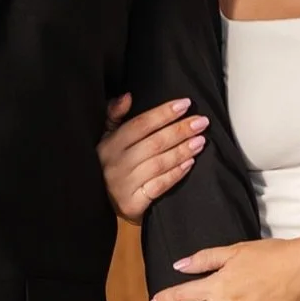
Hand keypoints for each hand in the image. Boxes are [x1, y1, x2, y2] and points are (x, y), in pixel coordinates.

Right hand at [97, 93, 208, 223]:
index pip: (140, 124)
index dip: (163, 113)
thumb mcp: (105, 138)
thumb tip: (127, 96)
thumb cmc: (106, 164)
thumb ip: (114, 115)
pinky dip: (176, 174)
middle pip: (154, 143)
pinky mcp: (132, 204)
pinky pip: (159, 186)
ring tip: (201, 141)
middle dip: (180, 130)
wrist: (97, 203)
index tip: (185, 104)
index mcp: (110, 144)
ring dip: (182, 151)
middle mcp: (117, 163)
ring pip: (159, 164)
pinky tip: (190, 164)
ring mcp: (124, 184)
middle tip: (201, 122)